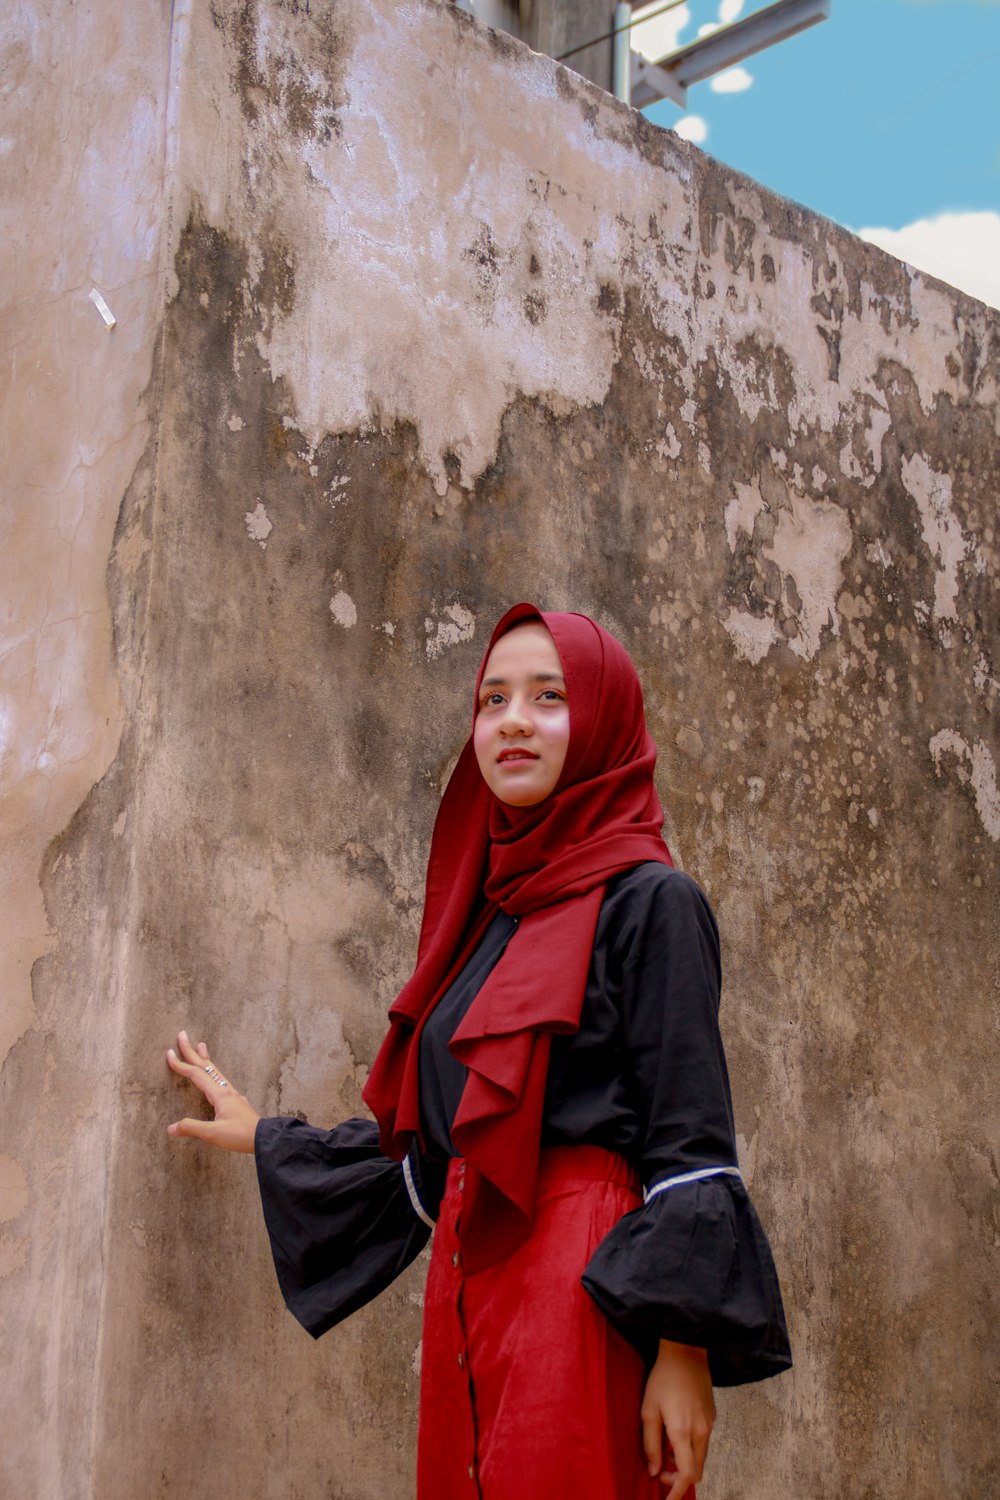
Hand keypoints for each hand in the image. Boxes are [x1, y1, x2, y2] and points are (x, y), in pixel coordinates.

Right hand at [166, 1030, 259, 1152]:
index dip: (181, 1065)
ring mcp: (232, 1094)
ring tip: (201, 1046)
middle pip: (206, 1066)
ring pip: (215, 1071)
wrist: (264, 1138)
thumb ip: (192, 1128)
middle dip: (192, 1051)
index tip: (169, 1054)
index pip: (196, 1075)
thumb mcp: (213, 1134)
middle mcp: (225, 1090)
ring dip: (205, 1058)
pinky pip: (221, 1080)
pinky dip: (213, 1071)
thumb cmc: (240, 1135)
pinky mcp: (236, 1101)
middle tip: (182, 1035)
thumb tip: (171, 1127)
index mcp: (219, 1094)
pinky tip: (215, 1077)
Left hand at [641, 1339, 715, 1497]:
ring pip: (700, 1457)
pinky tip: (675, 1434)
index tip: (667, 1499)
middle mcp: (702, 1432)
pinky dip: (690, 1448)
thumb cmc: (663, 1379)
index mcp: (684, 1432)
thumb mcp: (648, 1410)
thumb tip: (654, 1471)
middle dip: (679, 1477)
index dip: (678, 1490)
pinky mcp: (712, 1417)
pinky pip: (703, 1442)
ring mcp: (710, 1424)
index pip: (688, 1474)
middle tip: (660, 1470)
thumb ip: (650, 1443)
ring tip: (664, 1448)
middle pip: (696, 1470)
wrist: (686, 1352)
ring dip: (684, 1462)